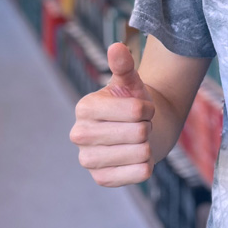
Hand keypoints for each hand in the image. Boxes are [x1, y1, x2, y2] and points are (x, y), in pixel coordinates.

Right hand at [70, 43, 155, 186]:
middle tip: (139, 125)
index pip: (136, 110)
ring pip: (142, 153)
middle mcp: (79, 135)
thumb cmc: (133, 103)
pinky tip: (136, 158)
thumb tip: (117, 47)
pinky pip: (141, 173)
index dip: (147, 108)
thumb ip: (124, 65)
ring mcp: (88, 160)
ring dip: (148, 145)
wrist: (138, 131)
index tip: (142, 108)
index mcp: (84, 107)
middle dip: (148, 126)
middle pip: (139, 132)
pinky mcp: (101, 180)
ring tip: (137, 140)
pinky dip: (147, 165)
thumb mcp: (131, 82)